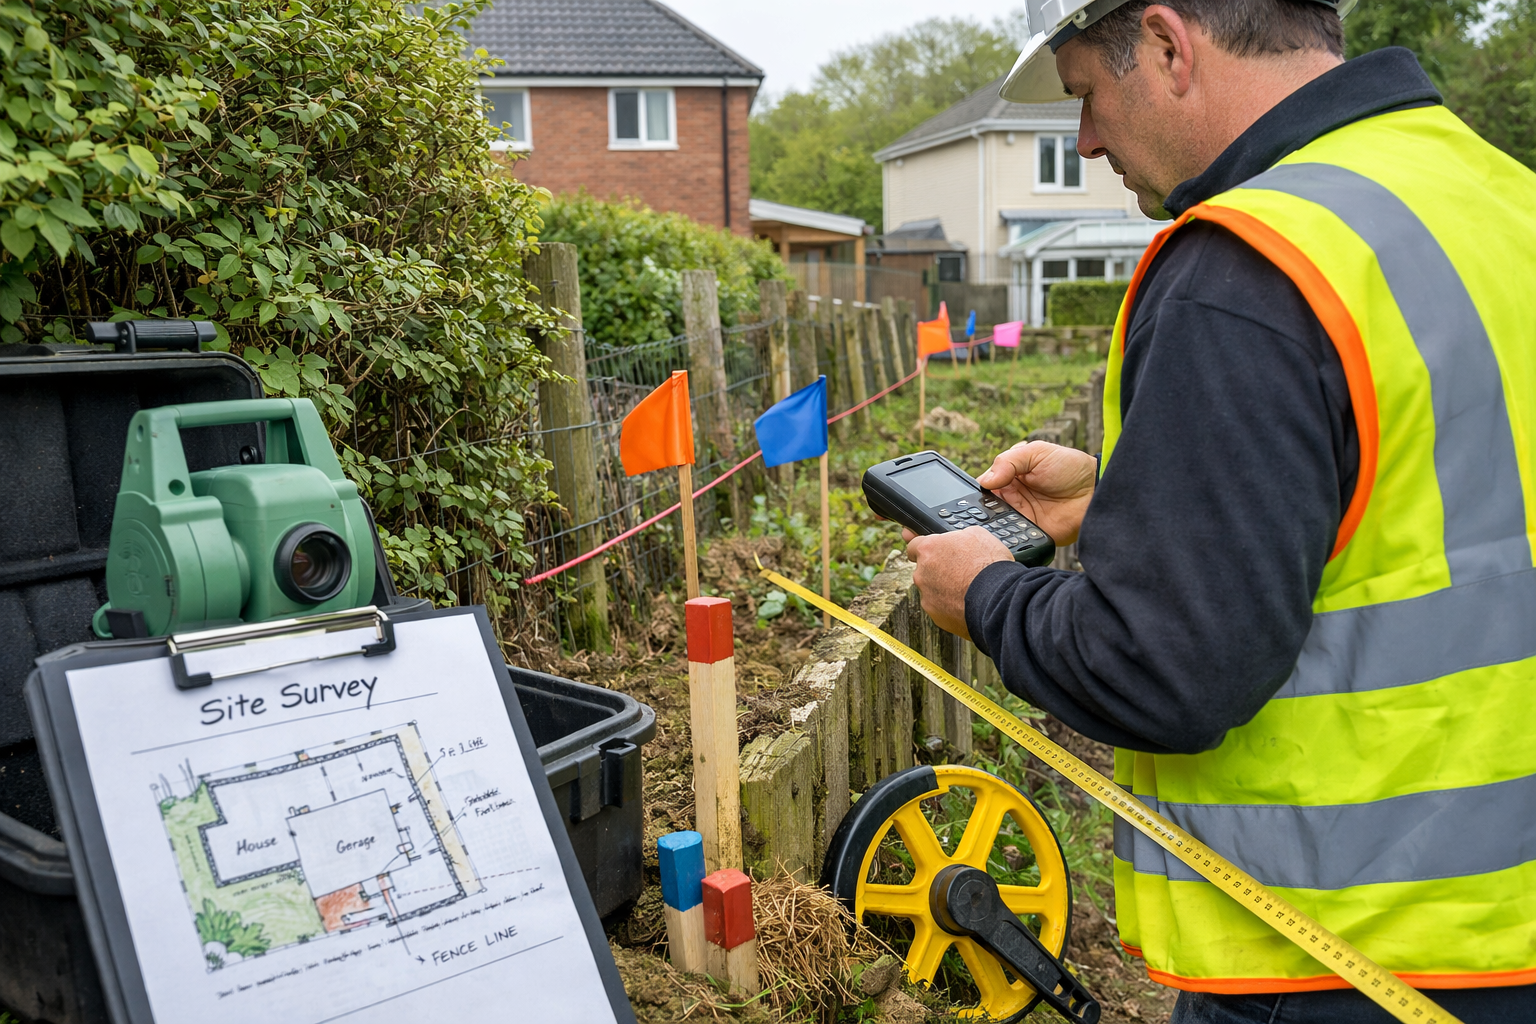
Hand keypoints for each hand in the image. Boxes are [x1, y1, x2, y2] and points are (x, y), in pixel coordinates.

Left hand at [901, 526, 1014, 639]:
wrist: (998, 598)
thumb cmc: (989, 565)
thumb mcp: (977, 535)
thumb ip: (958, 536)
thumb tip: (956, 538)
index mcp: (929, 549)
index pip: (913, 545)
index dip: (922, 548)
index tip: (928, 552)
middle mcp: (922, 573)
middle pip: (924, 570)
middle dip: (937, 571)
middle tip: (959, 572)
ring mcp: (927, 596)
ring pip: (932, 591)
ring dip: (944, 589)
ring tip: (967, 589)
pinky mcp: (936, 615)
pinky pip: (940, 608)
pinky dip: (950, 606)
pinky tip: (967, 603)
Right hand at [977, 441, 1096, 544]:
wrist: (1095, 490)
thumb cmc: (1070, 467)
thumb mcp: (1037, 452)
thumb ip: (1008, 461)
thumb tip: (985, 481)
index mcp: (1010, 476)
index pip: (984, 484)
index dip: (980, 488)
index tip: (981, 490)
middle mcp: (1012, 497)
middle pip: (985, 506)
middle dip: (982, 507)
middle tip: (987, 506)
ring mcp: (1020, 516)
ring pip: (995, 523)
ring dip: (993, 522)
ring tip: (997, 517)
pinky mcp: (1029, 533)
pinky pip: (1011, 537)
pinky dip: (1006, 536)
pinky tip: (1005, 532)